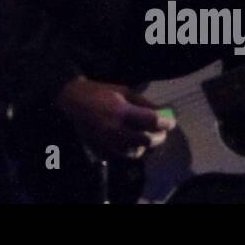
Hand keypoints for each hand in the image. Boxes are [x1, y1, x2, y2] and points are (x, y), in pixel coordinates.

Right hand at [55, 76, 175, 160]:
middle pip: (147, 139)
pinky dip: (135, 149)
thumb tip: (161, 111)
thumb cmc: (99, 91)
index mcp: (121, 111)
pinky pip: (125, 154)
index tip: (171, 121)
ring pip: (137, 150)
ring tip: (150, 136)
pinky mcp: (104, 147)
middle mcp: (116, 129)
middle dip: (159, 136)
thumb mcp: (122, 90)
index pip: (151, 121)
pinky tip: (137, 142)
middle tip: (163, 130)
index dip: (165, 122)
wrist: (73, 101)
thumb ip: (142, 102)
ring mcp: (109, 141)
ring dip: (148, 145)